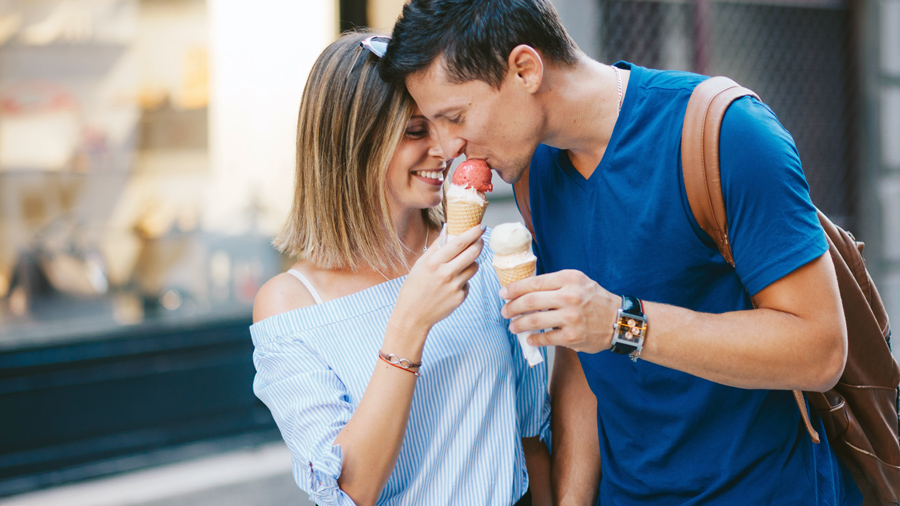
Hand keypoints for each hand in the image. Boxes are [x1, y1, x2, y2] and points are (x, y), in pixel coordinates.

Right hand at [391, 224, 483, 335]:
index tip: (481, 226)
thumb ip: (436, 247)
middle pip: (473, 253)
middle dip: (479, 244)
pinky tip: (452, 284)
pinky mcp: (460, 297)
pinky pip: (468, 282)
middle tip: (479, 240)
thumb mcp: (420, 264)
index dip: (473, 233)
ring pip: (474, 267)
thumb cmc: (414, 287)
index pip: (459, 243)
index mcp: (434, 262)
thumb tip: (448, 229)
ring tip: (462, 264)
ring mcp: (454, 286)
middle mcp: (446, 273)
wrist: (413, 315)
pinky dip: (463, 280)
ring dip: (472, 262)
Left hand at [500, 270, 617, 352]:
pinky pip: (545, 338)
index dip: (514, 289)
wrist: (619, 320)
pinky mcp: (572, 337)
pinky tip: (528, 338)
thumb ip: (554, 283)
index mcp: (569, 279)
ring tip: (512, 326)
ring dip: (518, 324)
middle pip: (529, 301)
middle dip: (511, 307)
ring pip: (533, 321)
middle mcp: (570, 296)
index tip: (503, 294)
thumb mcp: (577, 281)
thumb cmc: (594, 299)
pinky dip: (533, 339)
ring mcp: (571, 317)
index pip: (533, 282)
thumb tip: (523, 290)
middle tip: (504, 312)